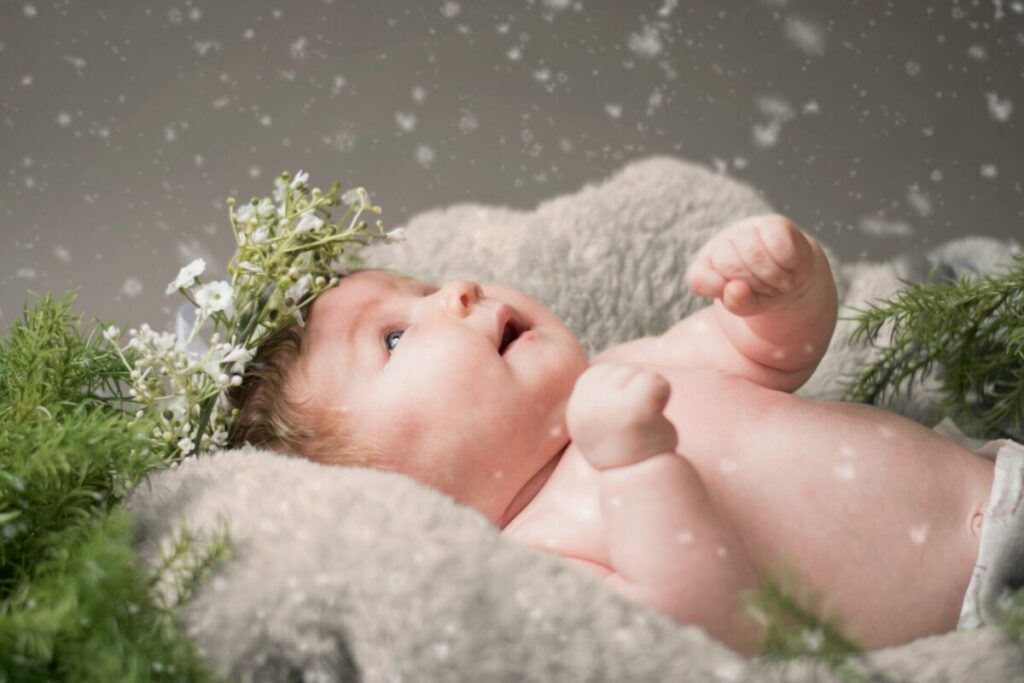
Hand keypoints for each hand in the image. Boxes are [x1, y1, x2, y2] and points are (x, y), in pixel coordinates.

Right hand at [566, 362, 678, 470]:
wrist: (637, 476)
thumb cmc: (621, 445)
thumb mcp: (596, 416)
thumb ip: (596, 393)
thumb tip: (602, 366)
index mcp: (578, 398)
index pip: (609, 372)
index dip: (622, 394)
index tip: (617, 421)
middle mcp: (588, 398)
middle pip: (627, 370)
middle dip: (637, 394)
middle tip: (631, 426)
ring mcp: (611, 402)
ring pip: (644, 375)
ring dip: (651, 400)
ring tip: (640, 426)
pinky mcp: (636, 406)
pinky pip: (659, 382)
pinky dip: (664, 398)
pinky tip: (653, 421)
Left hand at [685, 215, 815, 316]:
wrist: (792, 278)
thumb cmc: (762, 293)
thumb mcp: (748, 307)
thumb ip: (737, 304)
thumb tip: (735, 290)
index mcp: (704, 267)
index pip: (699, 279)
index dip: (721, 290)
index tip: (741, 296)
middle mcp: (720, 244)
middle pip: (730, 266)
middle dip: (755, 286)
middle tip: (768, 290)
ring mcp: (744, 230)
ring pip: (754, 254)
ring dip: (774, 277)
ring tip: (781, 281)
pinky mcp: (772, 223)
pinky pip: (778, 244)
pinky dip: (788, 264)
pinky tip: (790, 266)